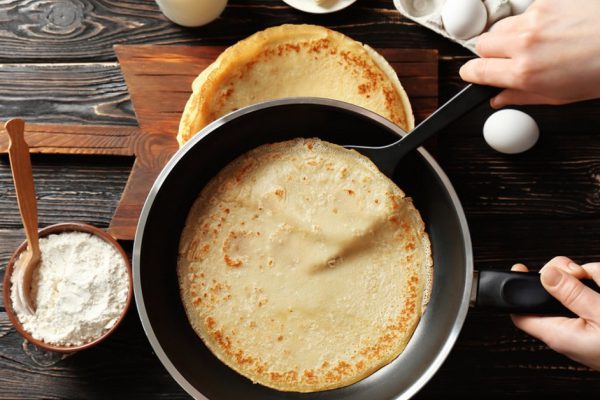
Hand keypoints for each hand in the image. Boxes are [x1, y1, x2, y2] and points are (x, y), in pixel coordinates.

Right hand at [459, 0, 599, 107]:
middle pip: (482, 44)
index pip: (475, 71)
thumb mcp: (561, 96)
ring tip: (537, 44)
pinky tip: (557, 29)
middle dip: (490, 54)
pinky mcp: (549, 0)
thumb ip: (522, 97)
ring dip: (510, 36)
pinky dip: (536, 21)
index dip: (471, 75)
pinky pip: (528, 11)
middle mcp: (524, 43)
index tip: (472, 75)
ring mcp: (536, 17)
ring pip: (503, 26)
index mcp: (525, 73)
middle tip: (508, 61)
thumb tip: (498, 99)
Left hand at [511, 256, 599, 369]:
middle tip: (583, 273)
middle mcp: (570, 331)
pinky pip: (597, 296)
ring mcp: (587, 327)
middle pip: (553, 291)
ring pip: (580, 289)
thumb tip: (547, 274)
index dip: (517, 289)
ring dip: (595, 279)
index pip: (521, 313)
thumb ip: (573, 294)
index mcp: (559, 334)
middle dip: (571, 275)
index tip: (521, 268)